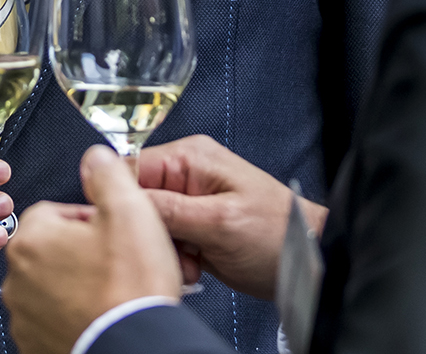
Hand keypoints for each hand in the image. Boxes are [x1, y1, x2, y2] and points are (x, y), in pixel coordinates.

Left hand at [3, 147, 183, 353]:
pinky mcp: (36, 344)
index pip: (54, 210)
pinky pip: (53, 318)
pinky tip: (101, 313)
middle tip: (116, 261)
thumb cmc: (130, 290)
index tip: (111, 231)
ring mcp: (26, 316)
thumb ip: (108, 173)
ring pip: (52, 285)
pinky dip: (74, 315)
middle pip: (51, 248)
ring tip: (112, 290)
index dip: (89, 218)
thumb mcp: (130, 210)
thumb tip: (96, 158)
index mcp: (32, 239)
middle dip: (82, 251)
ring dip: (77, 284)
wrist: (135, 346)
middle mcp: (18, 279)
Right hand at [134, 135, 325, 300]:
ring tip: (188, 264)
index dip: (119, 200)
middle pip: (135, 200)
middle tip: (170, 251)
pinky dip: (173, 258)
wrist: (306, 259)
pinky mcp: (193, 226)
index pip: (128, 168)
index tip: (122, 228)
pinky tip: (193, 268)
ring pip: (147, 225)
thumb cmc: (276, 233)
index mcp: (189, 158)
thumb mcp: (217, 222)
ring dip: (161, 250)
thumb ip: (166, 208)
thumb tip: (119, 194)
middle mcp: (185, 174)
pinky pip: (164, 241)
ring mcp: (189, 202)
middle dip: (147, 232)